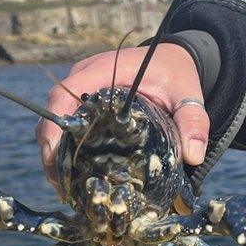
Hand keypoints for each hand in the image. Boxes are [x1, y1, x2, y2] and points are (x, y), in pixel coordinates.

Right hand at [36, 43, 209, 193]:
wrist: (173, 59)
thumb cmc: (176, 74)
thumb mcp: (187, 94)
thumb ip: (193, 121)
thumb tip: (194, 156)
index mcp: (104, 70)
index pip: (65, 94)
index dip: (53, 123)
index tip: (52, 153)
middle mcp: (86, 77)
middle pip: (54, 111)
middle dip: (51, 148)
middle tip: (58, 183)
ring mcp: (82, 89)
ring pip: (56, 120)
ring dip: (55, 151)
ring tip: (63, 186)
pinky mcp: (85, 102)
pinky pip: (67, 123)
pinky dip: (65, 147)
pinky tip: (72, 174)